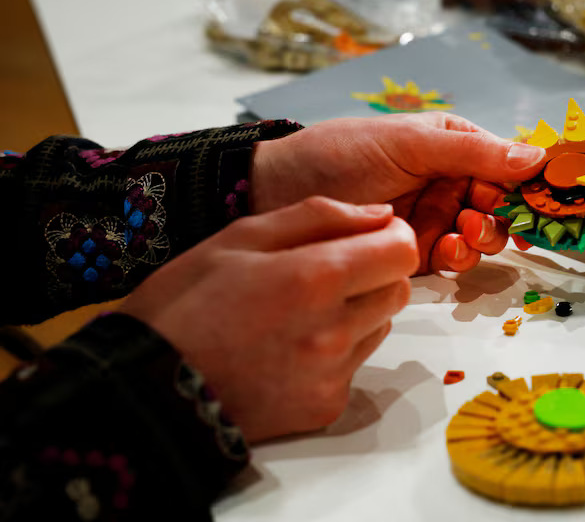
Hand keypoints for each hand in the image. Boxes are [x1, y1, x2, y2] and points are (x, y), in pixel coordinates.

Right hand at [121, 196, 418, 441]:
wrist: (144, 389)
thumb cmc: (184, 305)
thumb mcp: (241, 236)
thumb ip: (320, 215)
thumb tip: (380, 213)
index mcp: (315, 277)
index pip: (402, 250)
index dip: (390, 236)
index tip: (369, 236)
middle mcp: (334, 331)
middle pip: (398, 289)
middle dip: (376, 273)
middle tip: (327, 271)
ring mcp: (332, 374)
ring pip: (380, 326)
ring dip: (357, 312)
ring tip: (300, 310)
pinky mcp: (326, 407)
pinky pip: (355, 365)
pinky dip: (336, 352)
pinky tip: (289, 347)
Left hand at [250, 113, 545, 273]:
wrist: (278, 194)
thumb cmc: (342, 153)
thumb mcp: (409, 143)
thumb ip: (471, 153)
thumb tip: (536, 157)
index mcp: (452, 145)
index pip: (506, 163)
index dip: (527, 181)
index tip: (542, 197)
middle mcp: (448, 181)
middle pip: (501, 204)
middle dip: (501, 215)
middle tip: (484, 218)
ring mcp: (434, 219)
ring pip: (482, 236)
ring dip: (481, 238)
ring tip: (461, 234)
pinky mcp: (415, 253)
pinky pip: (453, 260)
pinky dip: (457, 260)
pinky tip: (444, 252)